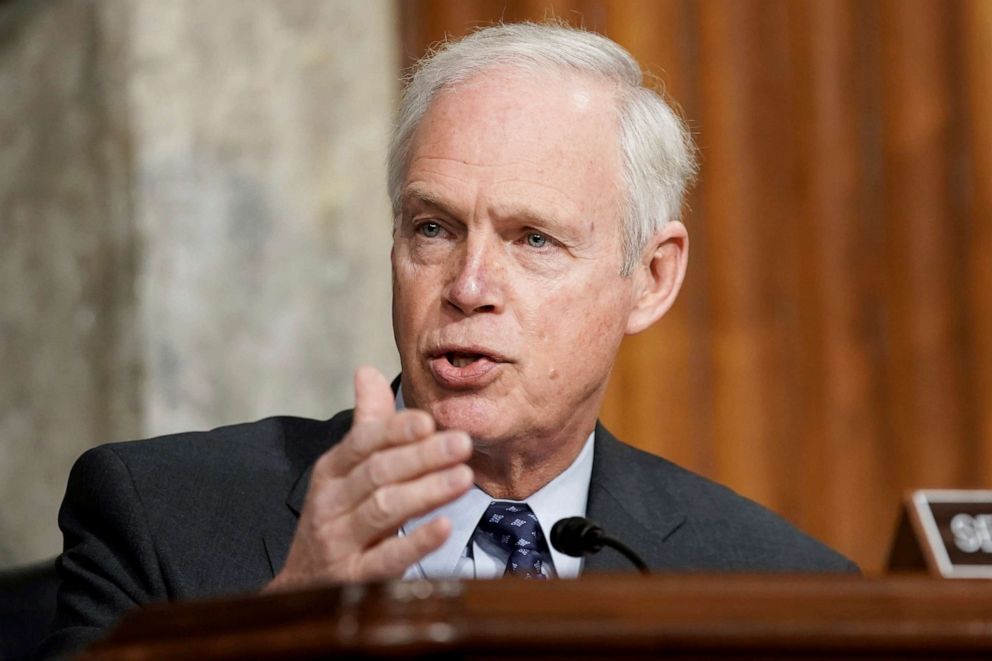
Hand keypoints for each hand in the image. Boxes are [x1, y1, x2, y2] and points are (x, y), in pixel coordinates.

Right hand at [265, 367, 472, 590]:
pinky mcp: (353, 579)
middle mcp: (331, 504)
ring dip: (425, 492)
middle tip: (462, 443)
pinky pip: (386, 560)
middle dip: (421, 456)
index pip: (362, 443)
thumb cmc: (335, 521)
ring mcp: (339, 543)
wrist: (300, 590)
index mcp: (331, 472)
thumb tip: (367, 371)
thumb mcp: (342, 474)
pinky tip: (444, 527)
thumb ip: (364, 425)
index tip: (429, 420)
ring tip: (463, 477)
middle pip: (377, 473)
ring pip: (383, 510)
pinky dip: (415, 542)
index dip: (395, 431)